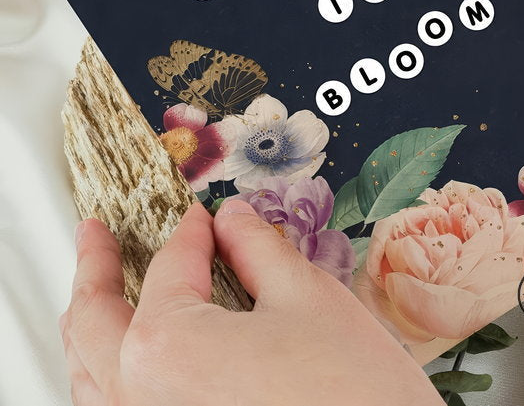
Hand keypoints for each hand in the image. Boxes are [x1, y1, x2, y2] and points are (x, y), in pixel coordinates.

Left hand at [60, 200, 440, 405]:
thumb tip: (235, 221)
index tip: (202, 218)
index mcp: (165, 344)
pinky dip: (108, 383)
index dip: (190, 232)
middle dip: (94, 270)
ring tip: (94, 298)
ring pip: (90, 381)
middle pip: (93, 324)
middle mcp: (139, 400)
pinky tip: (125, 366)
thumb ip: (258, 248)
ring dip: (89, 331)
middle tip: (95, 235)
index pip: (170, 268)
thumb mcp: (307, 297)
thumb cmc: (351, 396)